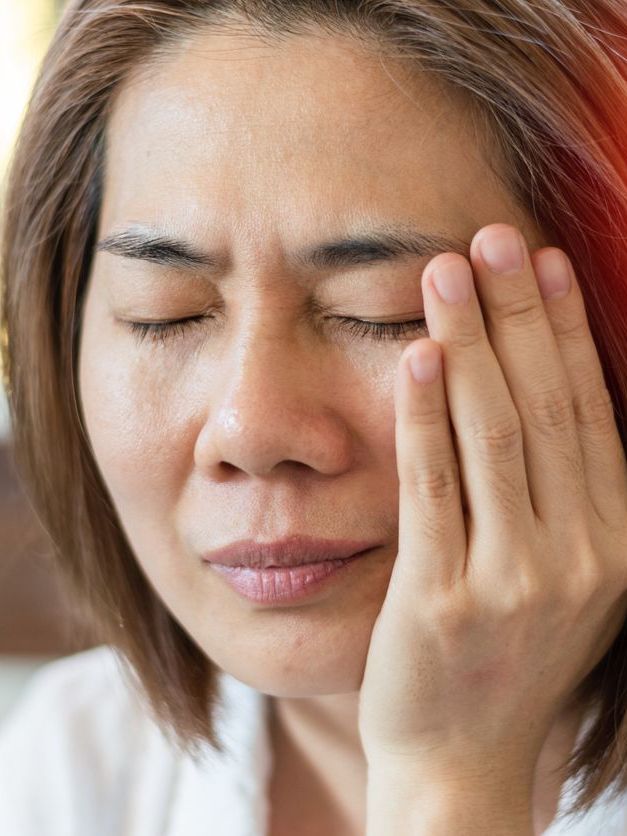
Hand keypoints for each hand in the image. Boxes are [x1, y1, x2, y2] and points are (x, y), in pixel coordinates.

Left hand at [358, 222, 626, 793]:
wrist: (461, 757)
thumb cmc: (504, 657)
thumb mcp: (563, 576)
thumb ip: (563, 492)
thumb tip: (546, 385)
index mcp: (617, 542)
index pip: (588, 411)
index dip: (566, 330)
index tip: (542, 263)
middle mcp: (581, 556)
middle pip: (544, 407)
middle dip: (517, 313)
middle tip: (490, 237)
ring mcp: (515, 580)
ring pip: (494, 434)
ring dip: (471, 343)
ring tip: (446, 272)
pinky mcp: (444, 598)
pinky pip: (435, 487)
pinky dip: (427, 417)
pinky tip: (419, 356)